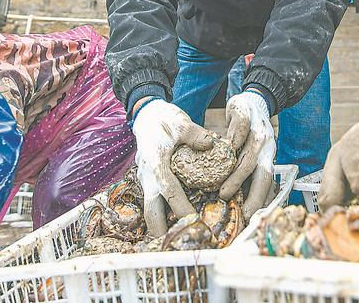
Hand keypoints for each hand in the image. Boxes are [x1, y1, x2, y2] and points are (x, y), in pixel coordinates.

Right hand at [131, 98, 213, 235]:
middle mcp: (148, 177)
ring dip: (163, 225)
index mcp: (157, 164)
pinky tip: (178, 221)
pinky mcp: (150, 181)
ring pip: (151, 211)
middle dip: (163, 231)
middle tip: (181, 243)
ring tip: (181, 238)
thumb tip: (212, 144)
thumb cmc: (164, 119)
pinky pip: (155, 203)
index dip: (181, 209)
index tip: (194, 222)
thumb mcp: (181, 122)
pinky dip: (164, 214)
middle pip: (151, 212)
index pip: (169, 192)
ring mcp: (146, 181)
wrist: (146, 115)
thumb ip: (196, 134)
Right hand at [220, 90, 275, 218]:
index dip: (260, 202)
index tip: (251, 220)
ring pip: (251, 156)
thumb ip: (245, 173)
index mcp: (268, 157)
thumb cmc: (248, 132)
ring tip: (224, 193)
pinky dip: (234, 139)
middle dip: (253, 196)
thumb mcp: (251, 153)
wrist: (255, 99)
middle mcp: (267, 146)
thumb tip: (234, 201)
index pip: (267, 183)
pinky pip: (241, 128)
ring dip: (238, 177)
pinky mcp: (245, 112)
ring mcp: (257, 130)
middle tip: (242, 215)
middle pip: (264, 175)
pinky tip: (224, 149)